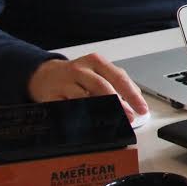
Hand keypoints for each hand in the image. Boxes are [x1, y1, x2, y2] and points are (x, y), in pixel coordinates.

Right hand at [27, 54, 148, 122]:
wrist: (44, 75)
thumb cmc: (77, 75)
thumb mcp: (98, 72)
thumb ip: (118, 82)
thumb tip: (136, 98)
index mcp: (95, 62)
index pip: (118, 78)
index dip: (132, 95)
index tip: (142, 108)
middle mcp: (80, 70)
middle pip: (102, 87)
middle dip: (118, 104)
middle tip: (129, 117)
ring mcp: (64, 83)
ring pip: (84, 98)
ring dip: (100, 111)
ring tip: (112, 121)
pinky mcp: (52, 96)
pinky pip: (68, 109)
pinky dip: (80, 116)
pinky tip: (90, 123)